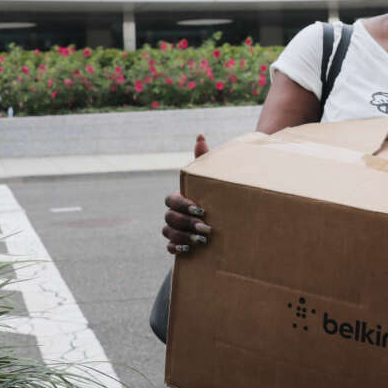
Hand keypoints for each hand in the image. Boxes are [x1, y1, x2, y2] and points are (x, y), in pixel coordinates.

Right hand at [163, 135, 210, 254]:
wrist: (219, 220)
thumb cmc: (211, 195)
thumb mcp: (207, 179)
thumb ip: (203, 159)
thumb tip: (200, 136)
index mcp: (178, 197)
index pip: (172, 200)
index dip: (183, 205)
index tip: (200, 209)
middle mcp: (172, 213)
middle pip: (170, 217)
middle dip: (187, 223)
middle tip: (206, 228)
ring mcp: (173, 229)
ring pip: (168, 232)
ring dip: (183, 237)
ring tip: (201, 242)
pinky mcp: (176, 244)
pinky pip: (168, 248)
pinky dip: (176, 249)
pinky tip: (188, 251)